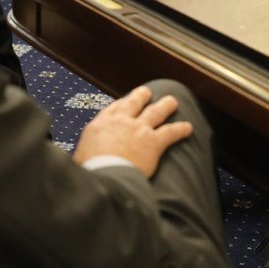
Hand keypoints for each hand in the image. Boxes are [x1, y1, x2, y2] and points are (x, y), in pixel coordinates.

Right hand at [73, 85, 192, 177]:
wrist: (104, 175)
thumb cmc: (90, 169)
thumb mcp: (80, 157)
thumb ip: (85, 154)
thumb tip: (82, 162)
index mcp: (102, 124)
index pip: (114, 108)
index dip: (122, 104)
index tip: (126, 101)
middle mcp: (122, 121)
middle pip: (135, 102)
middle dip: (142, 96)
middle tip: (147, 92)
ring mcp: (139, 129)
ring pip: (156, 112)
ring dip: (165, 106)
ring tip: (172, 101)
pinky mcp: (154, 142)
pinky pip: (171, 132)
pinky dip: (181, 129)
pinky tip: (188, 128)